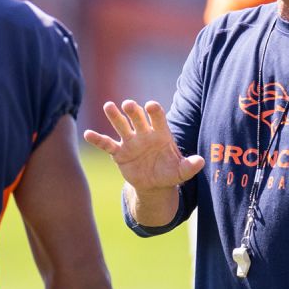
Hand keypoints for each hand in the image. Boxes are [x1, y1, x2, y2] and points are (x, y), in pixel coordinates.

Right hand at [83, 100, 203, 192]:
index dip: (155, 112)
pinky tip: (87, 134)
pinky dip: (97, 139)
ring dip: (115, 116)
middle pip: (137, 118)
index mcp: (161, 134)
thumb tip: (202, 161)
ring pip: (121, 126)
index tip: (151, 106)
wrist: (154, 183)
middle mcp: (144, 133)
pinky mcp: (119, 152)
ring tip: (108, 106)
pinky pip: (107, 144)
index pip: (158, 118)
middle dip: (133, 111)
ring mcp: (130, 142)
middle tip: (128, 104)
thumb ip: (190, 166)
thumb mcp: (182, 172)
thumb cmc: (170, 172)